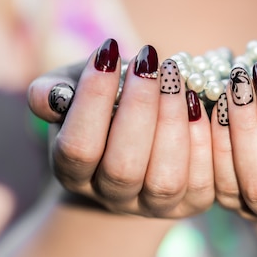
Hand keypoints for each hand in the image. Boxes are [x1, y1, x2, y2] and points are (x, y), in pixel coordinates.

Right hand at [28, 39, 213, 217]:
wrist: (141, 139)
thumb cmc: (104, 107)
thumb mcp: (74, 92)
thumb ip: (53, 92)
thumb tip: (51, 95)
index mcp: (74, 173)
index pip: (78, 147)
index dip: (92, 100)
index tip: (108, 49)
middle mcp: (112, 198)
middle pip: (123, 168)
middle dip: (138, 109)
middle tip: (149, 59)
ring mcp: (154, 206)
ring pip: (166, 179)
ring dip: (173, 121)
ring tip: (175, 75)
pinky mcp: (193, 203)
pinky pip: (204, 181)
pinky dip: (204, 138)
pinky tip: (199, 100)